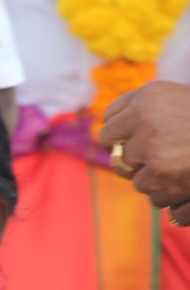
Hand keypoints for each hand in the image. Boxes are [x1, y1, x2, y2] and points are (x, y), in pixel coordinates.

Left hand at [98, 81, 189, 222]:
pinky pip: (150, 194)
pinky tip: (187, 180)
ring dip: (154, 179)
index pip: (109, 119)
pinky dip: (168, 193)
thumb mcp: (180, 102)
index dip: (118, 135)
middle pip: (116, 152)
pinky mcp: (158, 173)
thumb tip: (109, 137)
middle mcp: (142, 118)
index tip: (127, 142)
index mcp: (148, 96)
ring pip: (133, 177)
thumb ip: (148, 112)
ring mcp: (149, 147)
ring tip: (182, 167)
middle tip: (157, 159)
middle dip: (131, 160)